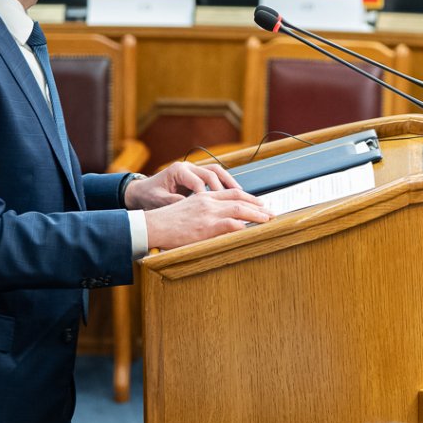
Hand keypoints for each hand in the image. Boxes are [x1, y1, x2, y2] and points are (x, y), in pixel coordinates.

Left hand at [124, 159, 243, 209]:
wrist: (141, 191)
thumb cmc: (148, 196)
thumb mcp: (158, 200)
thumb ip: (173, 201)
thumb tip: (189, 205)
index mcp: (178, 170)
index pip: (198, 180)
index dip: (207, 194)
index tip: (214, 206)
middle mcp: (188, 166)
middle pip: (212, 172)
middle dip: (224, 186)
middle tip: (235, 198)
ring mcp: (194, 169)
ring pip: (217, 171)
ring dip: (229, 182)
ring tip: (241, 194)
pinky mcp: (197, 175)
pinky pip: (216, 176)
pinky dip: (225, 184)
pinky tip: (234, 194)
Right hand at [143, 189, 271, 249]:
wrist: (151, 226)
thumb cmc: (165, 222)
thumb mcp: (187, 209)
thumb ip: (203, 210)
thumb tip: (218, 219)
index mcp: (204, 197)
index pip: (232, 193)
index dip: (249, 197)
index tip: (260, 203)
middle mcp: (208, 202)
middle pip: (240, 199)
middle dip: (258, 206)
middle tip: (270, 212)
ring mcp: (208, 214)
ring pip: (240, 210)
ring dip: (257, 215)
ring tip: (268, 220)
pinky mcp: (206, 227)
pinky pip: (231, 224)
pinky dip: (244, 226)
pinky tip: (252, 230)